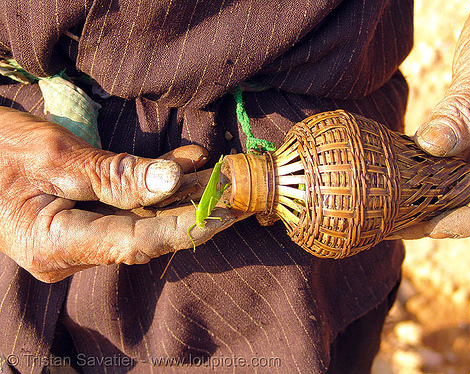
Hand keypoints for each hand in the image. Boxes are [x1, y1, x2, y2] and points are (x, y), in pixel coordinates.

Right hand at [0, 107, 240, 281]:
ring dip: (181, 195)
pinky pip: (127, 207)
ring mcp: (78, 239)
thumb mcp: (53, 156)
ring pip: (141, 218)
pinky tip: (187, 162)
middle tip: (237, 191)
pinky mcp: (83, 222)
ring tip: (221, 175)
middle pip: (146, 233)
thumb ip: (113, 174)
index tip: (226, 212)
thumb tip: (170, 181)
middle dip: (193, 210)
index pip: (136, 243)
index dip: (185, 227)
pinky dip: (155, 185)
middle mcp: (70, 253)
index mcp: (54, 245)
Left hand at [394, 0, 469, 238]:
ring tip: (382, 210)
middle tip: (390, 227)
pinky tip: (388, 177)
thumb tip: (431, 146)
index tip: (427, 229)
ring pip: (450, 187)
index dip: (461, 222)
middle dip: (429, 218)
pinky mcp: (464, 139)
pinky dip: (417, 172)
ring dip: (418, 200)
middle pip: (467, 203)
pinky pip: (440, 163)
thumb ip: (464, 109)